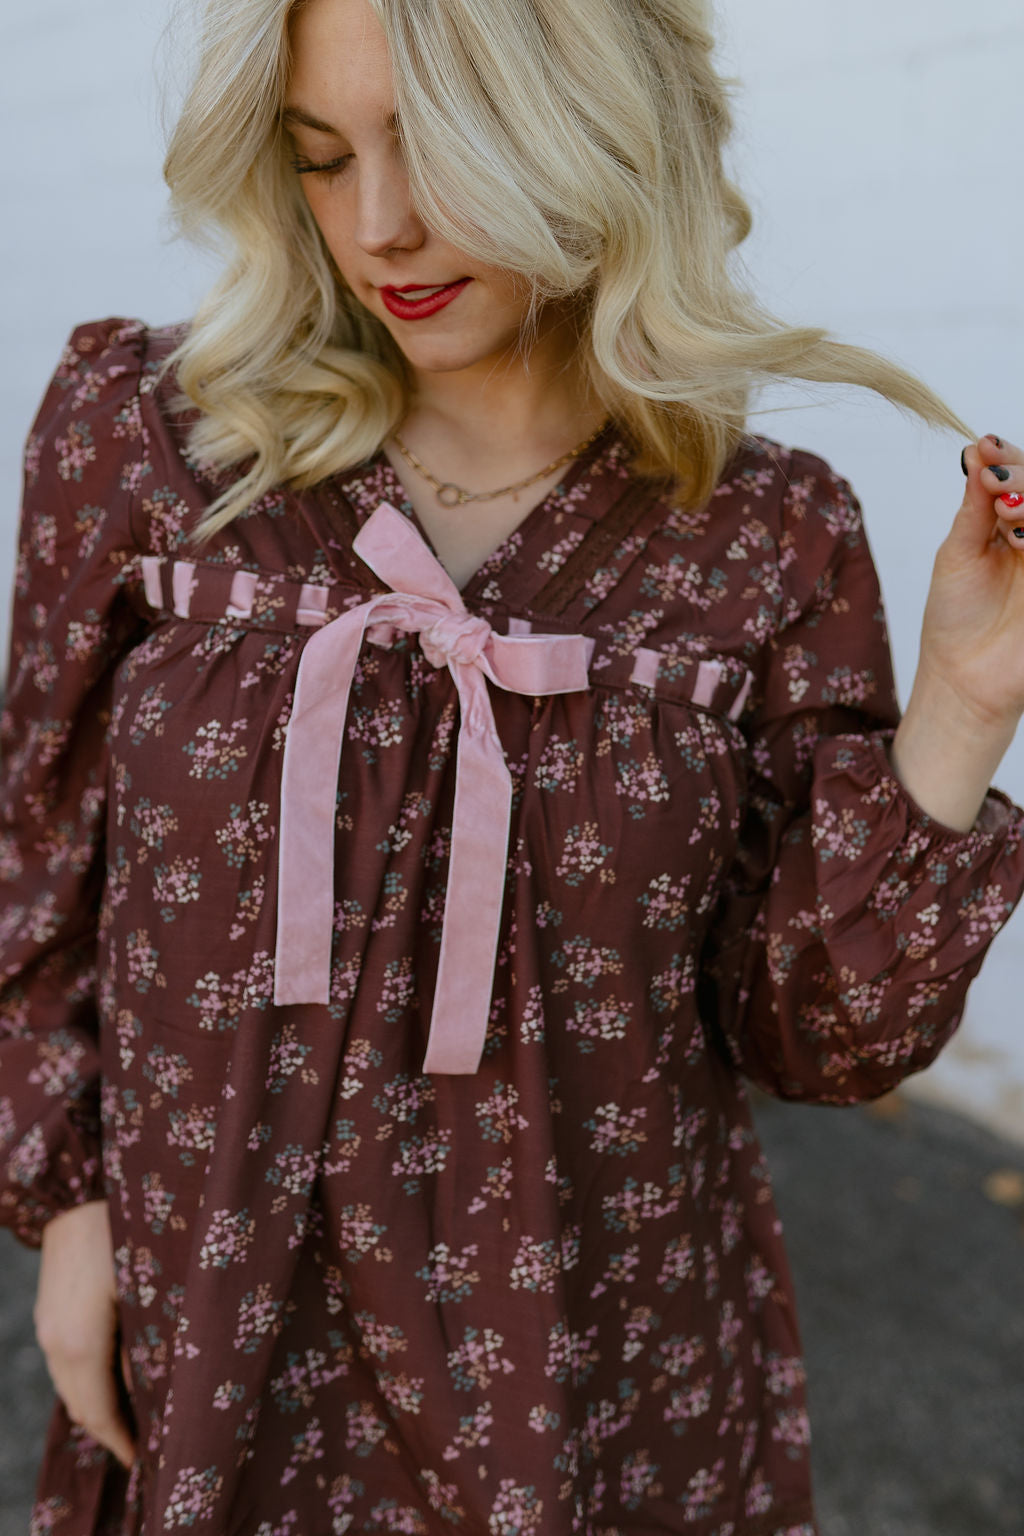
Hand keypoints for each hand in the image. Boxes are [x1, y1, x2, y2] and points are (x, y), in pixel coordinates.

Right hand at [34, 1200, 135, 1469]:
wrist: (78, 1189)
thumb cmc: (124, 1231)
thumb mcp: (149, 1288)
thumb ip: (151, 1341)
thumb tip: (156, 1387)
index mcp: (79, 1344)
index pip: (99, 1414)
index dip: (123, 1441)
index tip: (149, 1459)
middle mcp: (55, 1343)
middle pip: (82, 1406)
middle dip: (113, 1430)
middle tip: (147, 1444)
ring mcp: (47, 1326)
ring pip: (72, 1385)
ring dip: (101, 1405)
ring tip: (137, 1415)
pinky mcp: (49, 1311)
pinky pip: (67, 1362)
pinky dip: (89, 1380)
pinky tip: (116, 1375)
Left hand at [890, 434, 1023, 830]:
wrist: (965, 680)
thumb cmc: (956, 620)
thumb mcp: (956, 553)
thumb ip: (973, 506)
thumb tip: (975, 453)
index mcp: (1012, 523)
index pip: (1023, 474)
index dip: (1008, 455)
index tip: (984, 447)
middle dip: (1023, 476)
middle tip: (995, 481)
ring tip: (1004, 511)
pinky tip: (1018, 537)